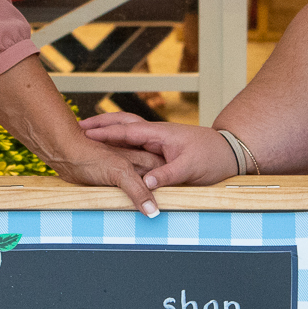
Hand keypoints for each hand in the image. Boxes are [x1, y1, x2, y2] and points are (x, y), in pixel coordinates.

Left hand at [45, 135, 163, 216]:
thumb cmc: (90, 156)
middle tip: (159, 220)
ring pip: (140, 194)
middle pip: (155, 189)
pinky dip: (126, 204)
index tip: (171, 212)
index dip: (169, 196)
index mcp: (147, 160)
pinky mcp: (113, 182)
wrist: (65, 153)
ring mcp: (126, 174)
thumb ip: (138, 191)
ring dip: (141, 205)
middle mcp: (140, 166)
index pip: (166, 182)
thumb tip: (153, 211)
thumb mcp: (120, 173)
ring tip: (145, 220)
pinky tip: (127, 213)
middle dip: (158, 203)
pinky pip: (125, 197)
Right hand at [77, 113, 237, 189]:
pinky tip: (108, 147)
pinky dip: (118, 140)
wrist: (229, 152)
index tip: (85, 132)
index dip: (105, 131)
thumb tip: (147, 184)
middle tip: (78, 126)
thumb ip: (168, 175)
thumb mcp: (190, 168)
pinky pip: (134, 141)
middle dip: (101, 124)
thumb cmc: (212, 157)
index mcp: (160, 134)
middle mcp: (156, 133)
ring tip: (87, 133)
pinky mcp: (160, 147)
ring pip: (127, 131)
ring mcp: (158, 139)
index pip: (127, 130)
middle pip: (123, 124)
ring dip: (108, 130)